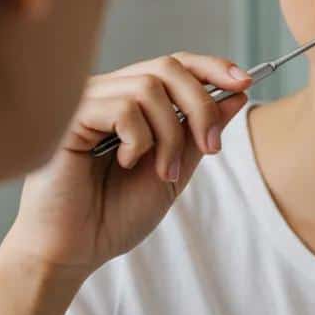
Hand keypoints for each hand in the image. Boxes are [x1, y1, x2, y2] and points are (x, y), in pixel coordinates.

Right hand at [2, 52, 252, 281]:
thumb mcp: (175, 170)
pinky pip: (122, 109)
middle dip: (201, 106)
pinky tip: (124, 164)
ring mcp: (87, 102)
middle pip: (168, 68)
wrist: (76, 250)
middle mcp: (109, 93)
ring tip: (163, 172)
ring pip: (149, 88)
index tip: (245, 83)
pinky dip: (138, 140)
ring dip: (170, 135)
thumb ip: (200, 132)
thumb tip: (238, 93)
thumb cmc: (116, 214)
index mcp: (132, 102)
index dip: (212, 67)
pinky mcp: (68, 118)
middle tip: (210, 148)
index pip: (175, 65)